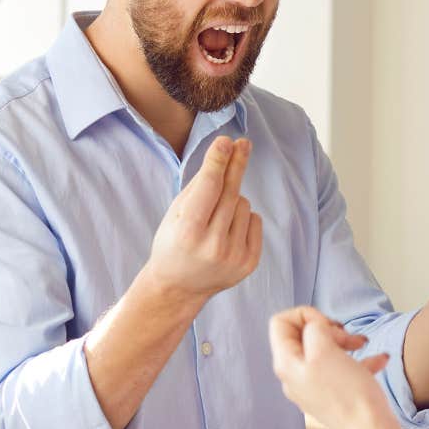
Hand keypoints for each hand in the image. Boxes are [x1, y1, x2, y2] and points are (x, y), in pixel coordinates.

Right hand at [144, 136, 262, 299]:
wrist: (179, 287)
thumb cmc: (174, 241)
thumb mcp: (176, 212)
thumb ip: (200, 183)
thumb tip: (226, 151)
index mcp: (188, 232)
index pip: (209, 188)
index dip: (218, 161)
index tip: (227, 141)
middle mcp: (213, 246)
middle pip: (231, 192)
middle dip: (234, 166)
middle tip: (242, 143)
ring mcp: (234, 257)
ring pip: (244, 204)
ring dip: (233, 201)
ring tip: (215, 219)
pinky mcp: (249, 263)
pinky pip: (255, 220)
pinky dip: (244, 218)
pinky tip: (227, 230)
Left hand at [269, 307, 390, 428]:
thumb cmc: (347, 392)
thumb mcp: (324, 349)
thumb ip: (314, 328)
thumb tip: (316, 327)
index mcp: (286, 364)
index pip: (280, 322)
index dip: (305, 315)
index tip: (327, 325)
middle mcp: (294, 377)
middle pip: (303, 336)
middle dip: (328, 329)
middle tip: (348, 337)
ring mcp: (313, 387)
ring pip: (324, 351)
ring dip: (345, 342)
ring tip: (363, 344)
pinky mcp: (332, 395)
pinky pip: (342, 369)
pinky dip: (358, 360)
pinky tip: (379, 359)